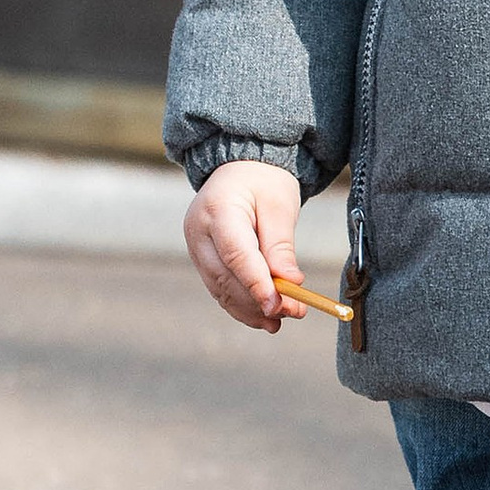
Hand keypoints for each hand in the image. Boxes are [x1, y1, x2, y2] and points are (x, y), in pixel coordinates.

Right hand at [185, 159, 306, 333]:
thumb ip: (281, 246)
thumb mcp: (280, 205)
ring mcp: (195, 247)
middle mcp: (198, 230)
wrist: (241, 169)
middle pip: (226, 277)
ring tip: (280, 321)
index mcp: (217, 209)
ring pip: (221, 288)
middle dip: (258, 301)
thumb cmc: (263, 182)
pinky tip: (263, 317)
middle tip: (293, 313)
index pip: (236, 254)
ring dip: (250, 309)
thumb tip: (291, 282)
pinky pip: (219, 288)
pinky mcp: (201, 259)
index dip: (257, 284)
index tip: (279, 306)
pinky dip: (241, 305)